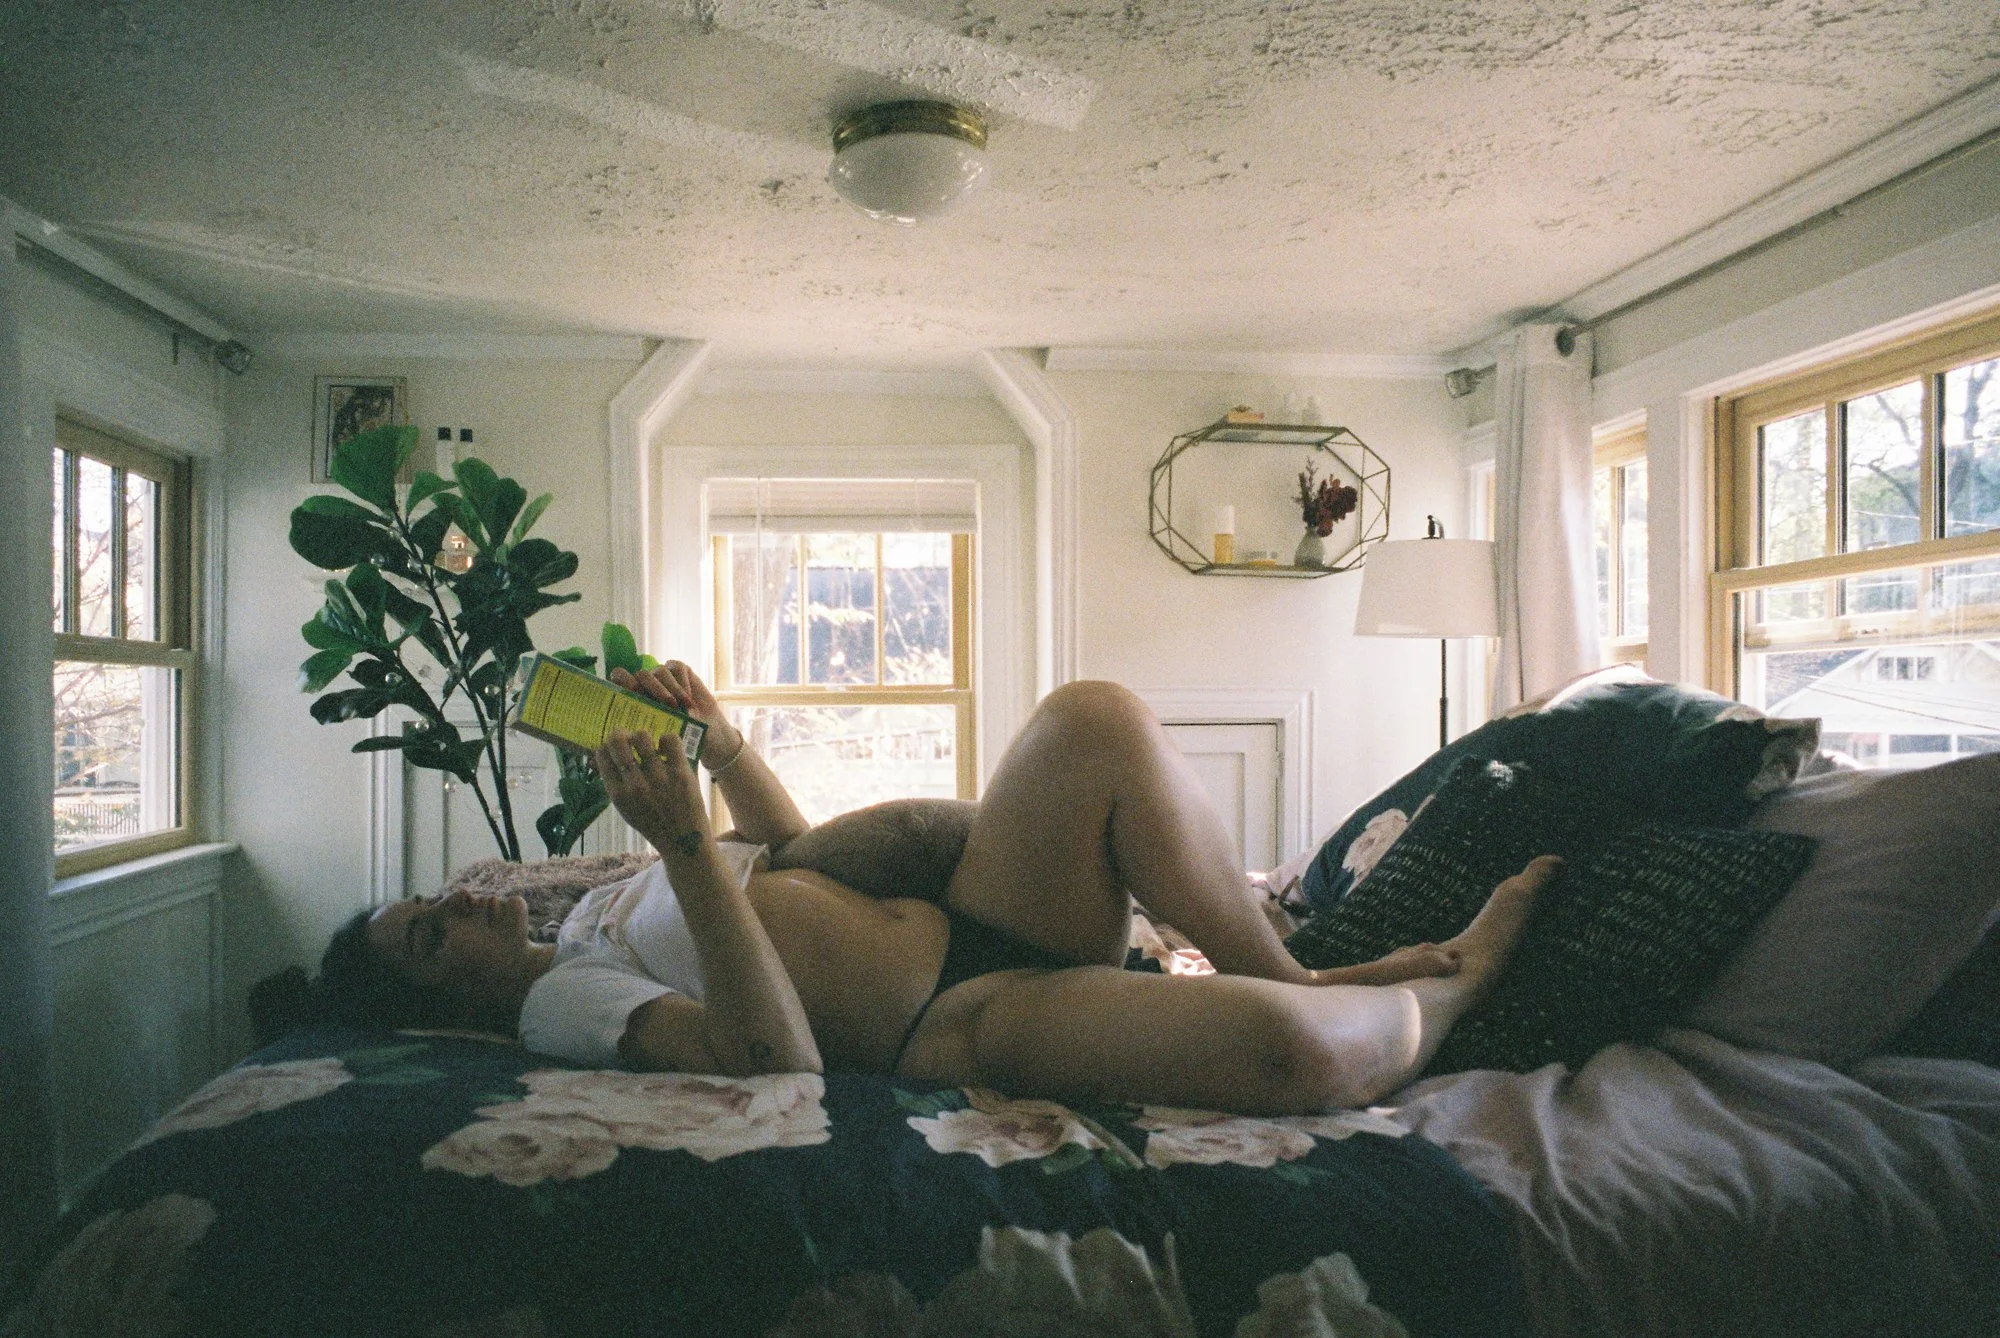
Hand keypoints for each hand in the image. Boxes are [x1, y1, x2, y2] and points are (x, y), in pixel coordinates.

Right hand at [595, 728, 712, 859]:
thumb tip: (605, 755)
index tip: (614, 747)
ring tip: (649, 745)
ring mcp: (659, 778)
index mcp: (618, 794)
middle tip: (630, 739)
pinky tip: (666, 748)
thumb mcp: (626, 810)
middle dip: (621, 734)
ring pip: (643, 737)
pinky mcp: (681, 773)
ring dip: (644, 736)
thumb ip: (616, 785)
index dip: (606, 746)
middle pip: (617, 741)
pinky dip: (667, 739)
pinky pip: (670, 740)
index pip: (601, 755)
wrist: (684, 841)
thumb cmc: (653, 824)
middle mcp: (635, 785)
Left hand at [612, 662, 741, 764]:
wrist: (709, 736)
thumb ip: (641, 736)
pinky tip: (689, 700)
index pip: (619, 678)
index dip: (623, 682)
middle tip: (670, 706)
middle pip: (641, 674)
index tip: (635, 696)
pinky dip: (683, 683)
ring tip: (682, 706)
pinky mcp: (681, 672)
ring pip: (660, 671)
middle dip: (655, 689)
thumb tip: (618, 744)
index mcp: (634, 698)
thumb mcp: (658, 742)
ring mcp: (663, 677)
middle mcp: (646, 685)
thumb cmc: (679, 741)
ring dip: (671, 688)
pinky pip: (677, 667)